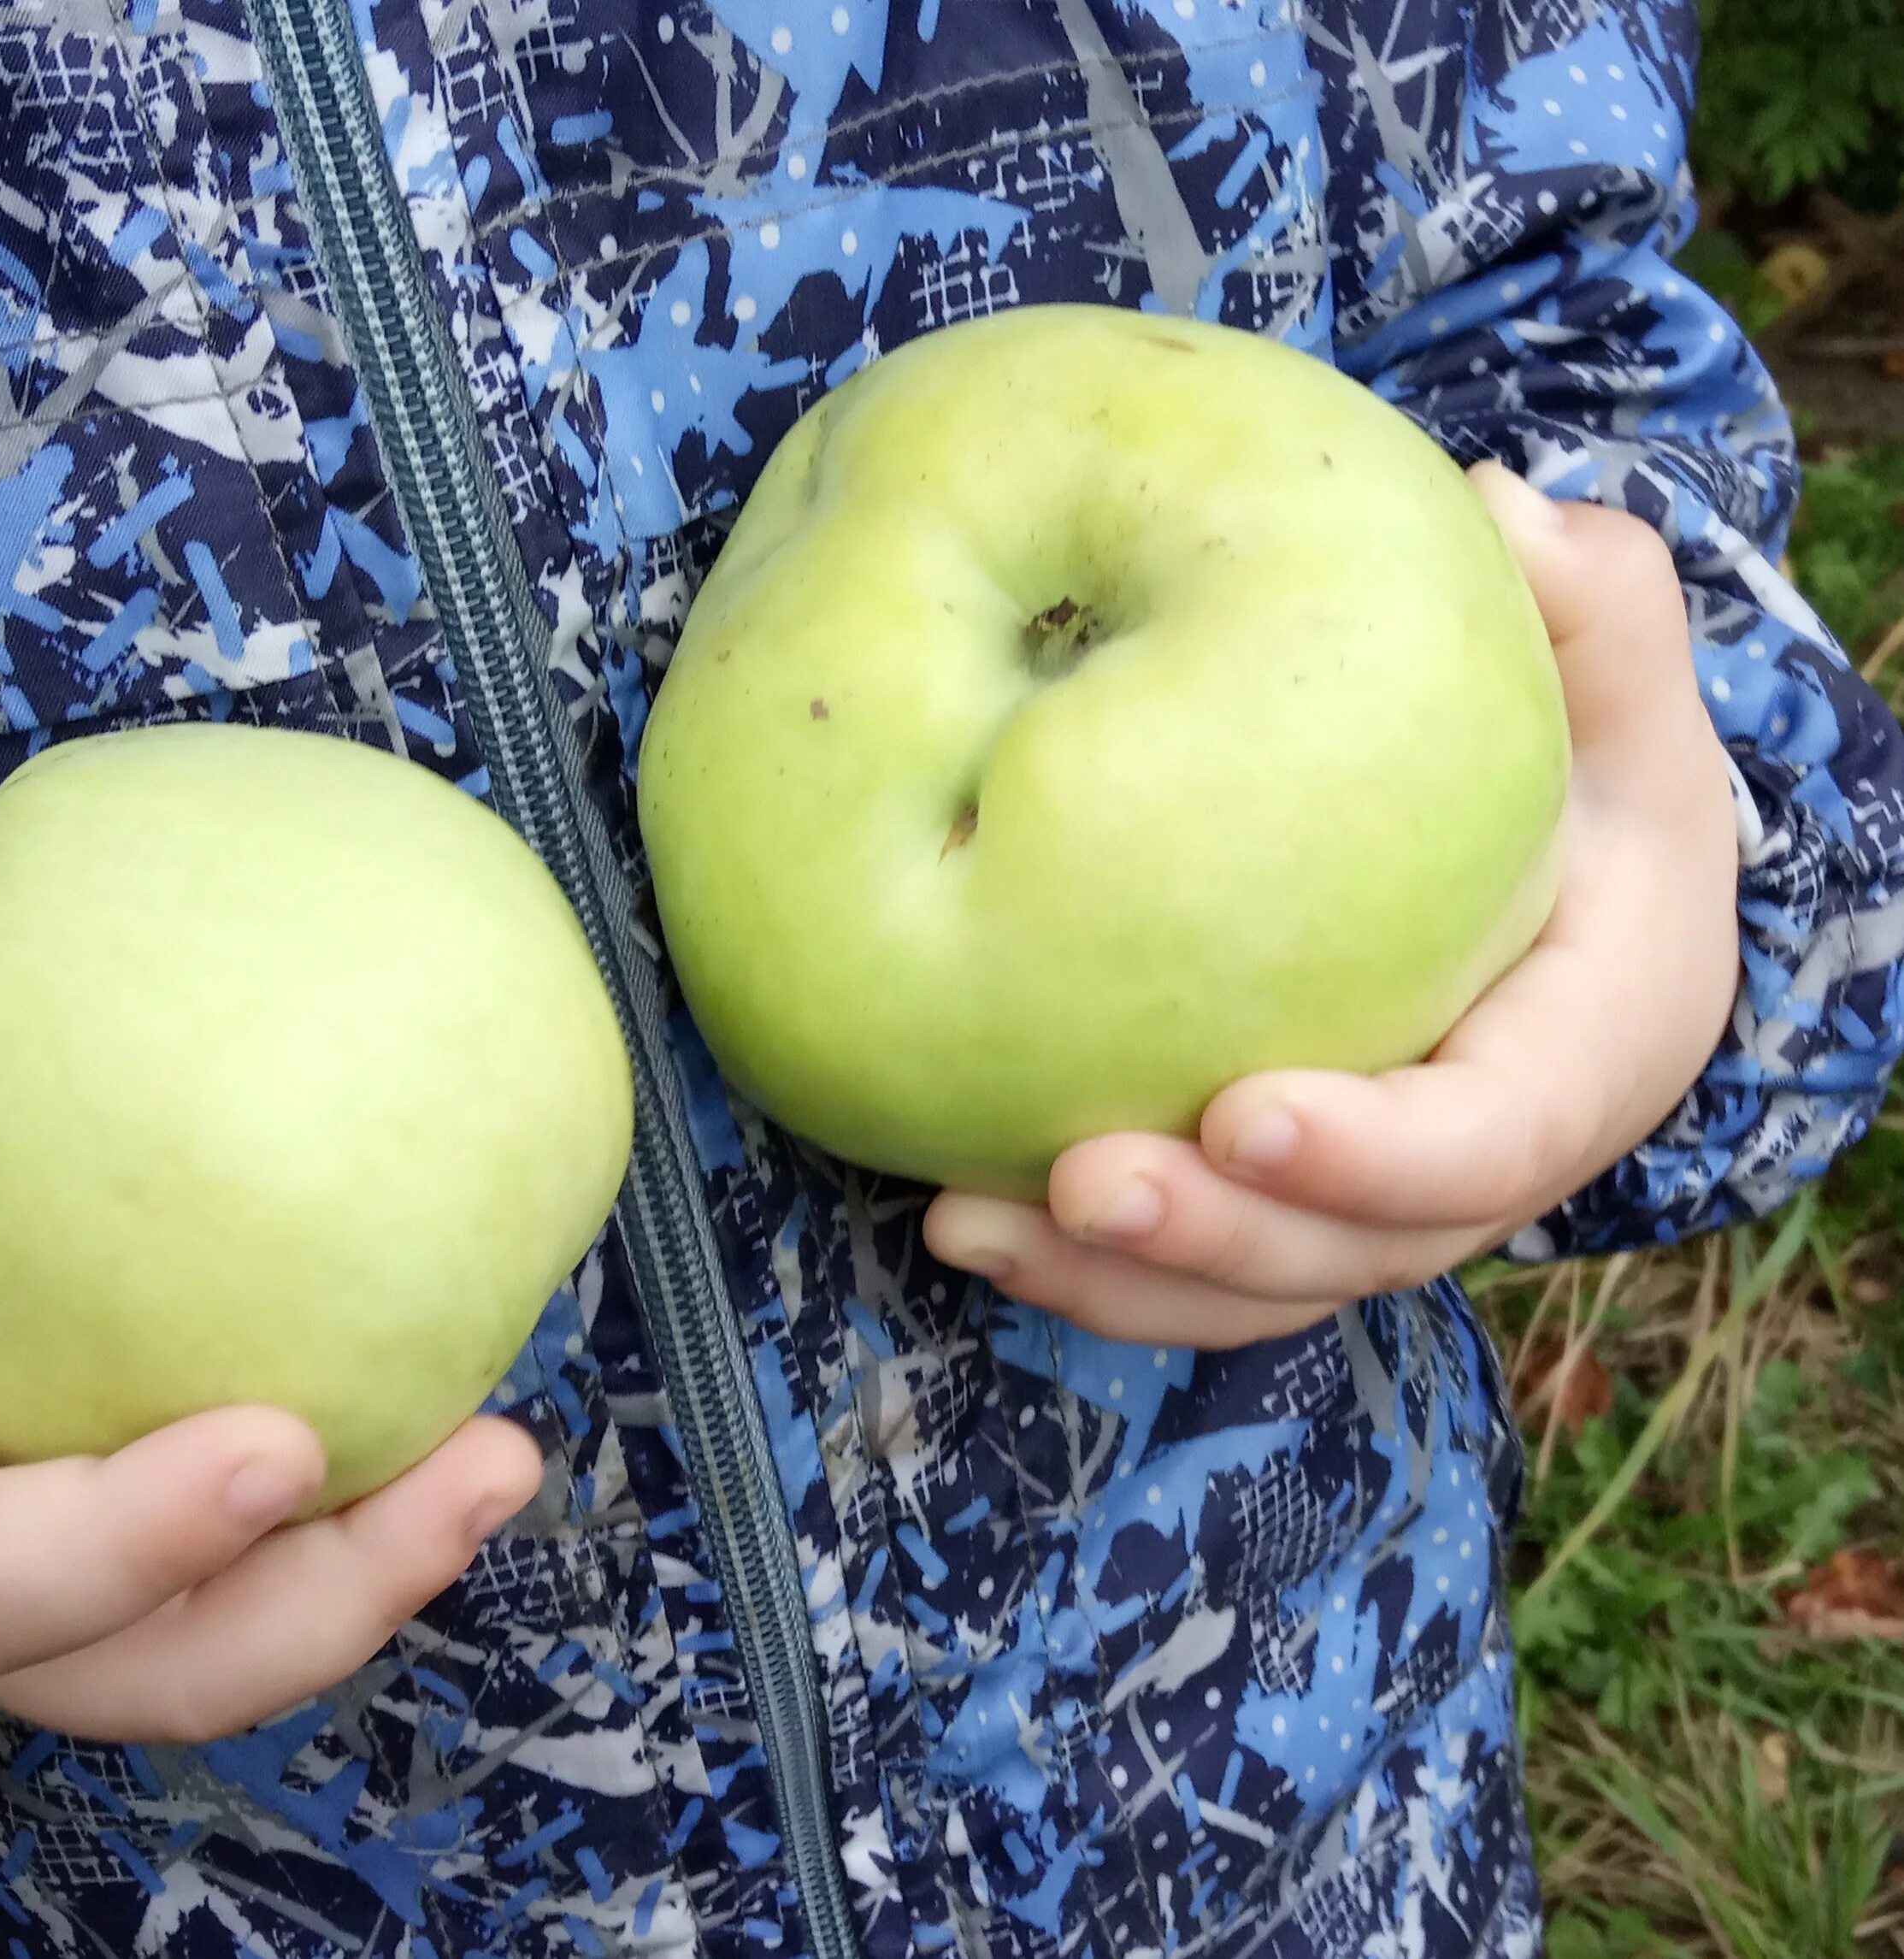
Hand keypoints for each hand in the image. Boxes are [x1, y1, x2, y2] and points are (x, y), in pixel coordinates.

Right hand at [0, 838, 542, 1741]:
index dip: (125, 1545)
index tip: (280, 1444)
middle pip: (136, 1669)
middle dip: (329, 1596)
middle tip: (492, 1463)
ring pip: (192, 1633)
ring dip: (363, 1558)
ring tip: (500, 1445)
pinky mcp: (54, 1508)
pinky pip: (201, 1547)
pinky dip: (324, 1491)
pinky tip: (419, 1359)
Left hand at [924, 463, 1741, 1345]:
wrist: (1570, 888)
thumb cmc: (1589, 773)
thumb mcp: (1617, 686)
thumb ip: (1589, 609)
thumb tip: (1498, 512)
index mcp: (1588, 1053)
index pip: (1497, 1139)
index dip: (1378, 1150)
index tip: (1245, 1118)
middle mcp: (1484, 1160)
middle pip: (1356, 1250)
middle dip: (1216, 1236)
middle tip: (1081, 1181)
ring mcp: (1379, 1200)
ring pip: (1256, 1285)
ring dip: (1118, 1277)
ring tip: (970, 1224)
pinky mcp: (1288, 1204)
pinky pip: (1193, 1267)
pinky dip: (1082, 1265)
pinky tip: (958, 1216)